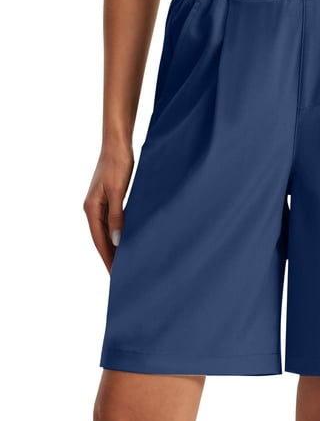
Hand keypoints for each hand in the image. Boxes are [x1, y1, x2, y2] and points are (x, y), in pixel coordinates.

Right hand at [83, 143, 133, 272]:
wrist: (117, 144)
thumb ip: (116, 215)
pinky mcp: (109, 198)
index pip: (99, 240)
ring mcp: (100, 203)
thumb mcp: (117, 191)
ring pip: (107, 232)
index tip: (115, 274)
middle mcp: (92, 208)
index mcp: (91, 208)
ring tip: (124, 263)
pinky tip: (126, 241)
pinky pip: (112, 222)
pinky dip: (118, 234)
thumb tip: (116, 240)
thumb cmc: (117, 164)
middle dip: (110, 257)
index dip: (107, 258)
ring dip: (114, 247)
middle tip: (121, 275)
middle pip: (101, 239)